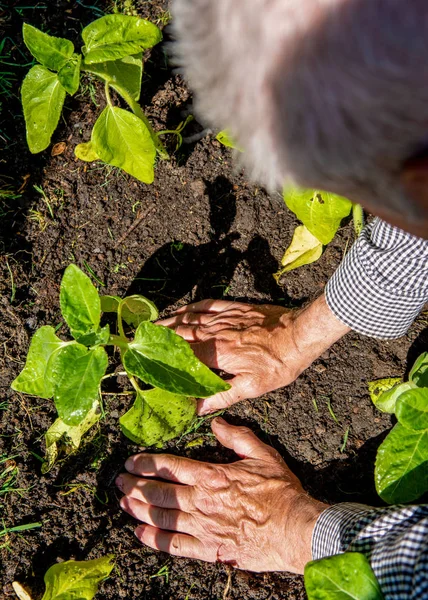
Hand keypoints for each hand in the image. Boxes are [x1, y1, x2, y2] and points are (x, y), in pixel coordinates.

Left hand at [116, 418, 326, 572]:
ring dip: (139, 509)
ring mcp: (202, 527)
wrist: (295, 529)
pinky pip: (175, 546)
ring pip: (161, 517)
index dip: (147, 464)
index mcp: (211, 476)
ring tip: (122, 503)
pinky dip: (155, 540)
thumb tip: (216, 422)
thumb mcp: (262, 454)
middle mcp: (201, 501)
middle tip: (118, 482)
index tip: (130, 462)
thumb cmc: (280, 491)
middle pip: (159, 493)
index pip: (170, 467)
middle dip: (135, 487)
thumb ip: (237, 437)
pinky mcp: (209, 549)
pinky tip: (140, 534)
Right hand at [158, 294, 349, 413]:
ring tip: (151, 326)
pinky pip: (206, 305)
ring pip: (189, 318)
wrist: (300, 334)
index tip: (145, 361)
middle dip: (158, 337)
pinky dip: (190, 308)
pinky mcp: (234, 308)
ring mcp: (224, 317)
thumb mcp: (252, 387)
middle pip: (179, 333)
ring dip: (169, 321)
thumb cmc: (278, 363)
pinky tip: (182, 310)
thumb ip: (221, 396)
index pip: (181, 355)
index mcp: (216, 353)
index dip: (161, 358)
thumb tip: (196, 408)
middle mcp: (215, 332)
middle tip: (140, 341)